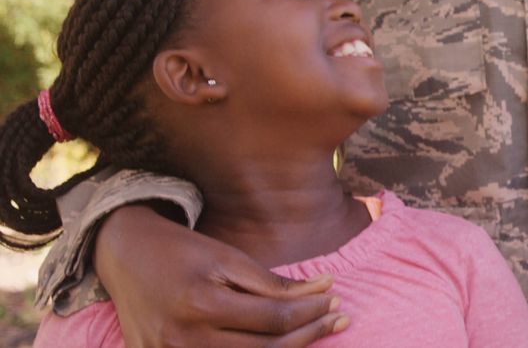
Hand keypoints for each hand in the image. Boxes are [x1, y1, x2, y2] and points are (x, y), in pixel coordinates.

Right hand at [94, 205, 348, 346]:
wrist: (124, 256)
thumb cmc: (181, 251)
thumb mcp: (228, 257)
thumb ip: (272, 283)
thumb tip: (324, 290)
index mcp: (200, 305)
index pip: (273, 319)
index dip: (311, 312)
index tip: (336, 300)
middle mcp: (184, 340)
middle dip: (308, 334)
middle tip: (340, 319)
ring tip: (317, 333)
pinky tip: (280, 347)